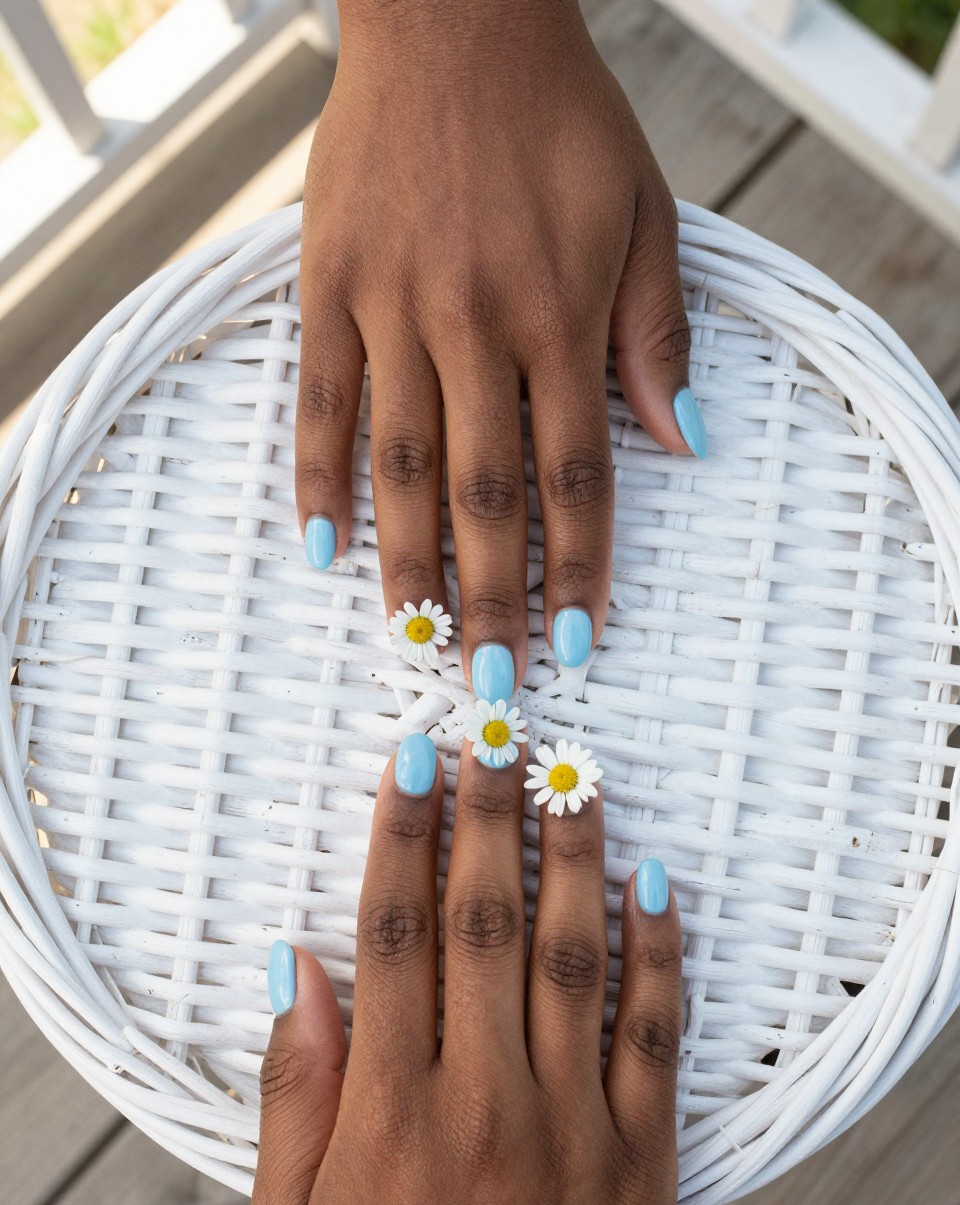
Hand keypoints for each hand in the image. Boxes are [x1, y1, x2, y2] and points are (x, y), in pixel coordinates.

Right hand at [252, 735, 682, 1204]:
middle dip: (486, 813)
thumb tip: (296, 966)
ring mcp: (572, 1125)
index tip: (410, 760)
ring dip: (572, 855)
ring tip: (570, 777)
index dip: (400, 832)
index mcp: (389, 1107)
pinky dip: (659, 952)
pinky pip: (655, 1034)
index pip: (393, 932)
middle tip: (493, 734)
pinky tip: (653, 883)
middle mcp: (482, 1098)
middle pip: (484, 921)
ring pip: (573, 957)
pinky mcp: (643, 1156)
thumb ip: (293, 1087)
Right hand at [296, 1, 704, 693]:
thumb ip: (656, 335)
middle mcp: (472, 322)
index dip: (579, 566)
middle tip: (492, 677)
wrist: (455, 17)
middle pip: (483, 491)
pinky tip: (322, 548)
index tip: (578, 639)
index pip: (574, 471)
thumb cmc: (561, 118)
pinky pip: (320, 401)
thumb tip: (682, 441)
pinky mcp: (327, 286)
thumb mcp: (643, 213)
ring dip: (407, 561)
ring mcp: (390, 307)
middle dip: (492, 594)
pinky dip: (318, 478)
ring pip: (397, 462)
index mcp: (558, 312)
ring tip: (412, 636)